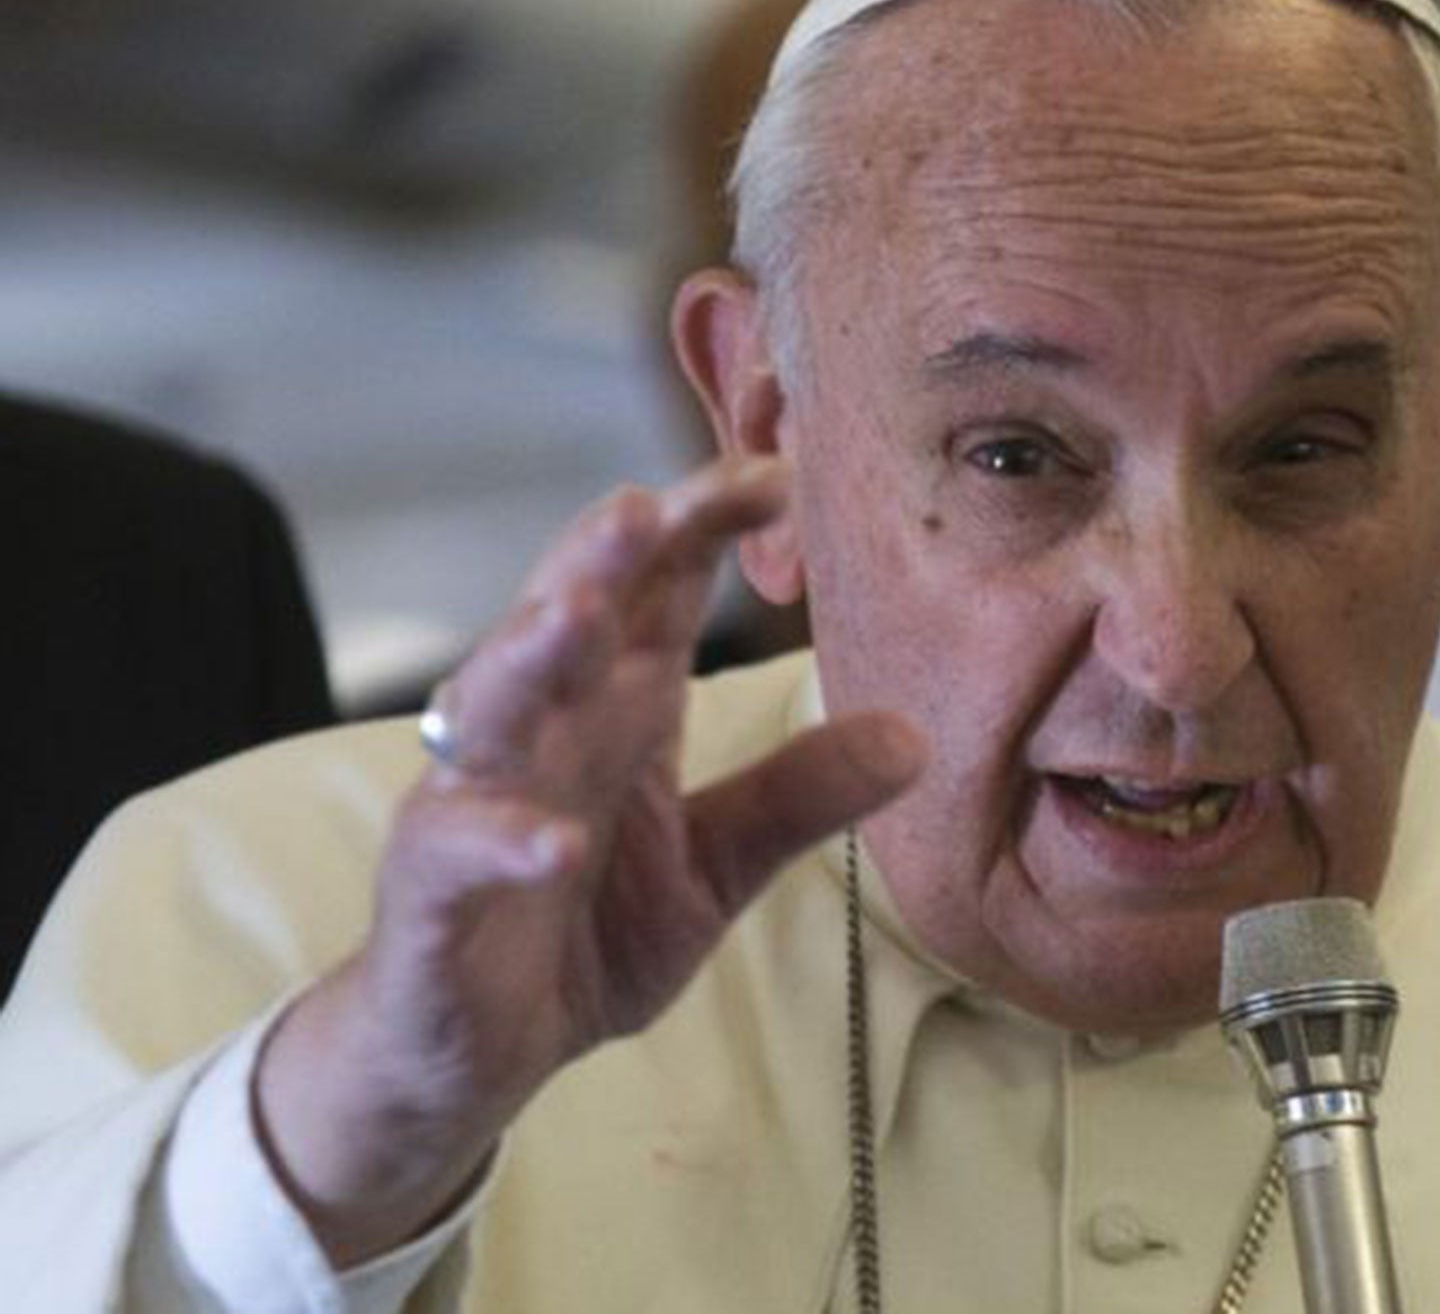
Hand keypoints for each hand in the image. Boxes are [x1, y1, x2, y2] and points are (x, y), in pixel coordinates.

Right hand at [254, 457, 924, 1264]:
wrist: (476, 1052)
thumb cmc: (587, 931)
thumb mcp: (718, 863)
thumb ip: (800, 795)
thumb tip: (916, 738)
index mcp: (614, 707)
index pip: (656, 588)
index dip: (703, 524)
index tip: (779, 474)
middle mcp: (543, 731)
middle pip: (566, 618)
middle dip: (601, 557)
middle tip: (648, 502)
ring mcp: (479, 801)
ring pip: (494, 707)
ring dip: (530, 656)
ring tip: (576, 615)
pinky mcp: (434, 887)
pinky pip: (465, 850)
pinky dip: (507, 842)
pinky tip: (554, 843)